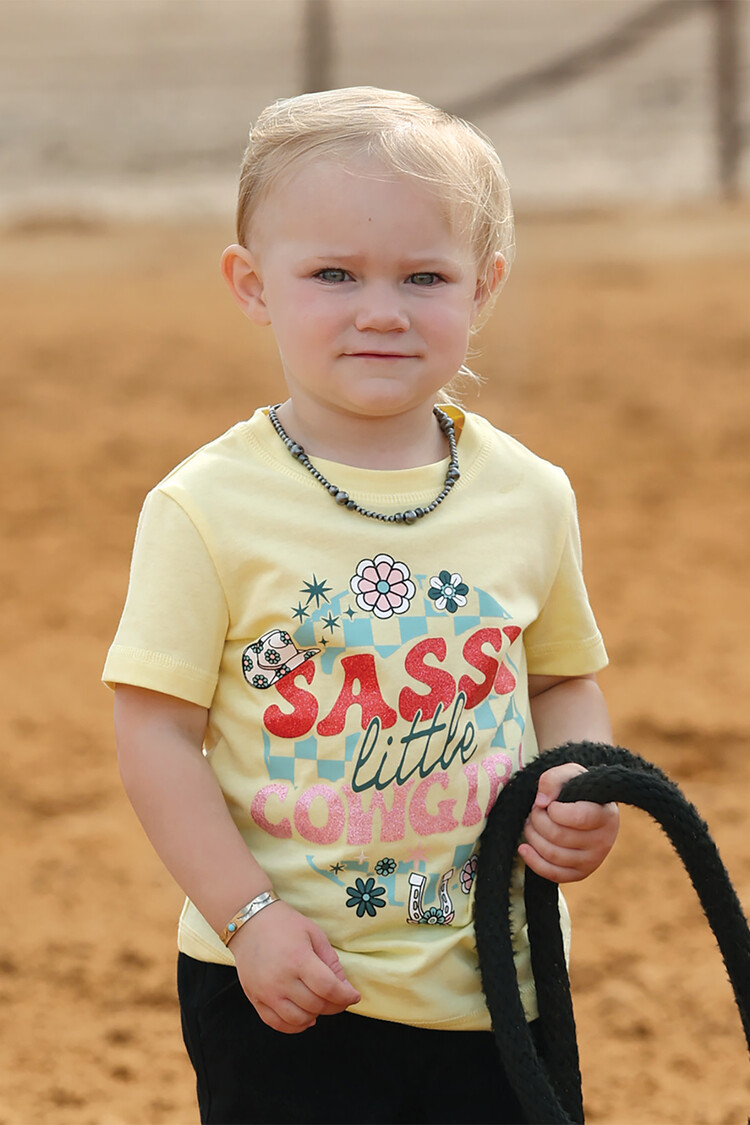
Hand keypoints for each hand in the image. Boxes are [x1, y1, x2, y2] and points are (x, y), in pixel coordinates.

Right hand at [230, 900, 360, 1033]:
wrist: (249, 922)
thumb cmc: (284, 924)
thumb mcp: (313, 933)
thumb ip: (330, 961)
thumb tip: (344, 987)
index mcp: (298, 959)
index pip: (328, 989)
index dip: (346, 996)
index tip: (354, 996)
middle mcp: (281, 980)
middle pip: (315, 1005)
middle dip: (334, 1006)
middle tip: (340, 999)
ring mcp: (266, 992)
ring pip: (298, 1020)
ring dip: (315, 1016)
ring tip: (321, 1005)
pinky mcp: (255, 999)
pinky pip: (277, 1024)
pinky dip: (294, 1026)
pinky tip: (304, 1017)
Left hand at [517, 763, 618, 882]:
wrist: (587, 808)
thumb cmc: (578, 790)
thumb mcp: (568, 774)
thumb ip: (554, 779)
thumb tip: (542, 802)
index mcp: (606, 815)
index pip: (578, 818)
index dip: (555, 810)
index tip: (550, 804)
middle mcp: (604, 841)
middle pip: (558, 836)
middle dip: (537, 820)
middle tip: (536, 811)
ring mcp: (593, 860)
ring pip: (553, 854)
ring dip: (533, 836)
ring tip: (532, 824)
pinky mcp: (580, 873)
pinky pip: (554, 874)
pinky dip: (533, 861)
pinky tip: (524, 847)